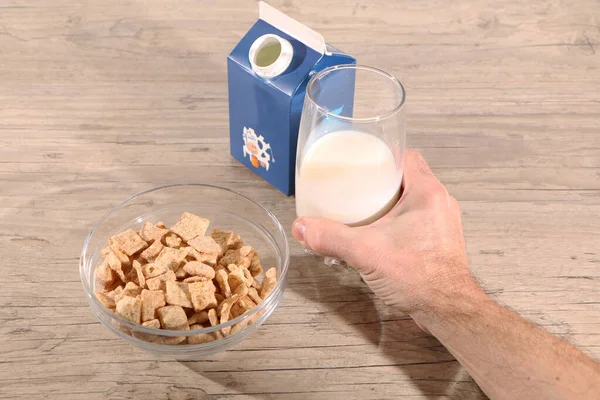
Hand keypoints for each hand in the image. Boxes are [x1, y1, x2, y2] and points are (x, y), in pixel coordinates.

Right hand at [292, 149, 481, 314]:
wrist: (446, 311)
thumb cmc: (418, 276)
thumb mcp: (364, 252)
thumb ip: (330, 238)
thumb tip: (302, 227)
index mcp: (427, 192)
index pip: (406, 157)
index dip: (383, 155)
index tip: (362, 160)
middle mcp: (440, 203)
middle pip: (408, 178)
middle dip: (382, 180)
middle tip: (356, 185)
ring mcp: (443, 223)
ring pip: (413, 201)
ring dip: (390, 202)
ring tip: (364, 208)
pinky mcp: (441, 242)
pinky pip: (417, 220)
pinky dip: (398, 221)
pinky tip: (380, 234)